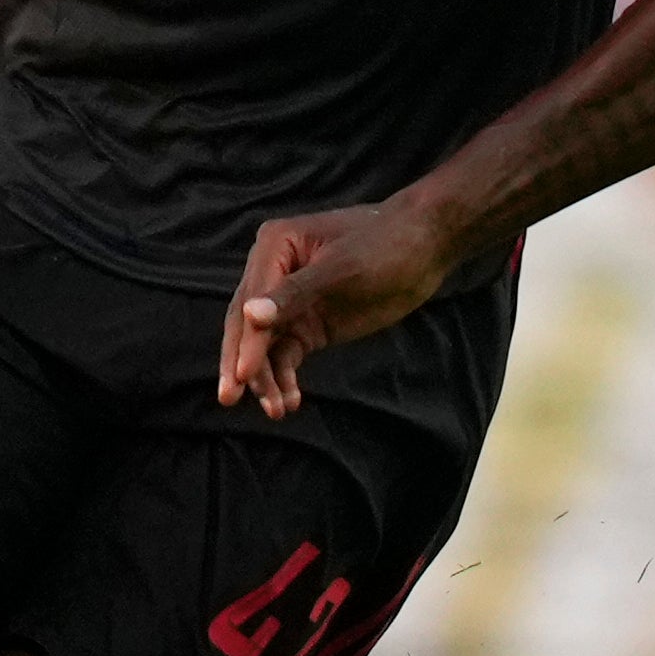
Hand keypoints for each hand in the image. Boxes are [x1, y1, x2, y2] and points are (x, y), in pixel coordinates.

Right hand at [219, 199, 462, 420]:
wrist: (425, 249)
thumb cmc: (385, 244)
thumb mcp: (342, 270)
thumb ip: (295, 295)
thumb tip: (251, 316)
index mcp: (274, 247)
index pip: (251, 300)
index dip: (246, 340)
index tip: (242, 375)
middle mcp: (273, 274)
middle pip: (248, 326)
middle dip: (243, 364)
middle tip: (229, 399)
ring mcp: (290, 303)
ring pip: (266, 347)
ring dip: (267, 378)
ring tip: (276, 410)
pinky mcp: (309, 325)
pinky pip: (287, 355)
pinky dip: (286, 378)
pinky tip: (290, 401)